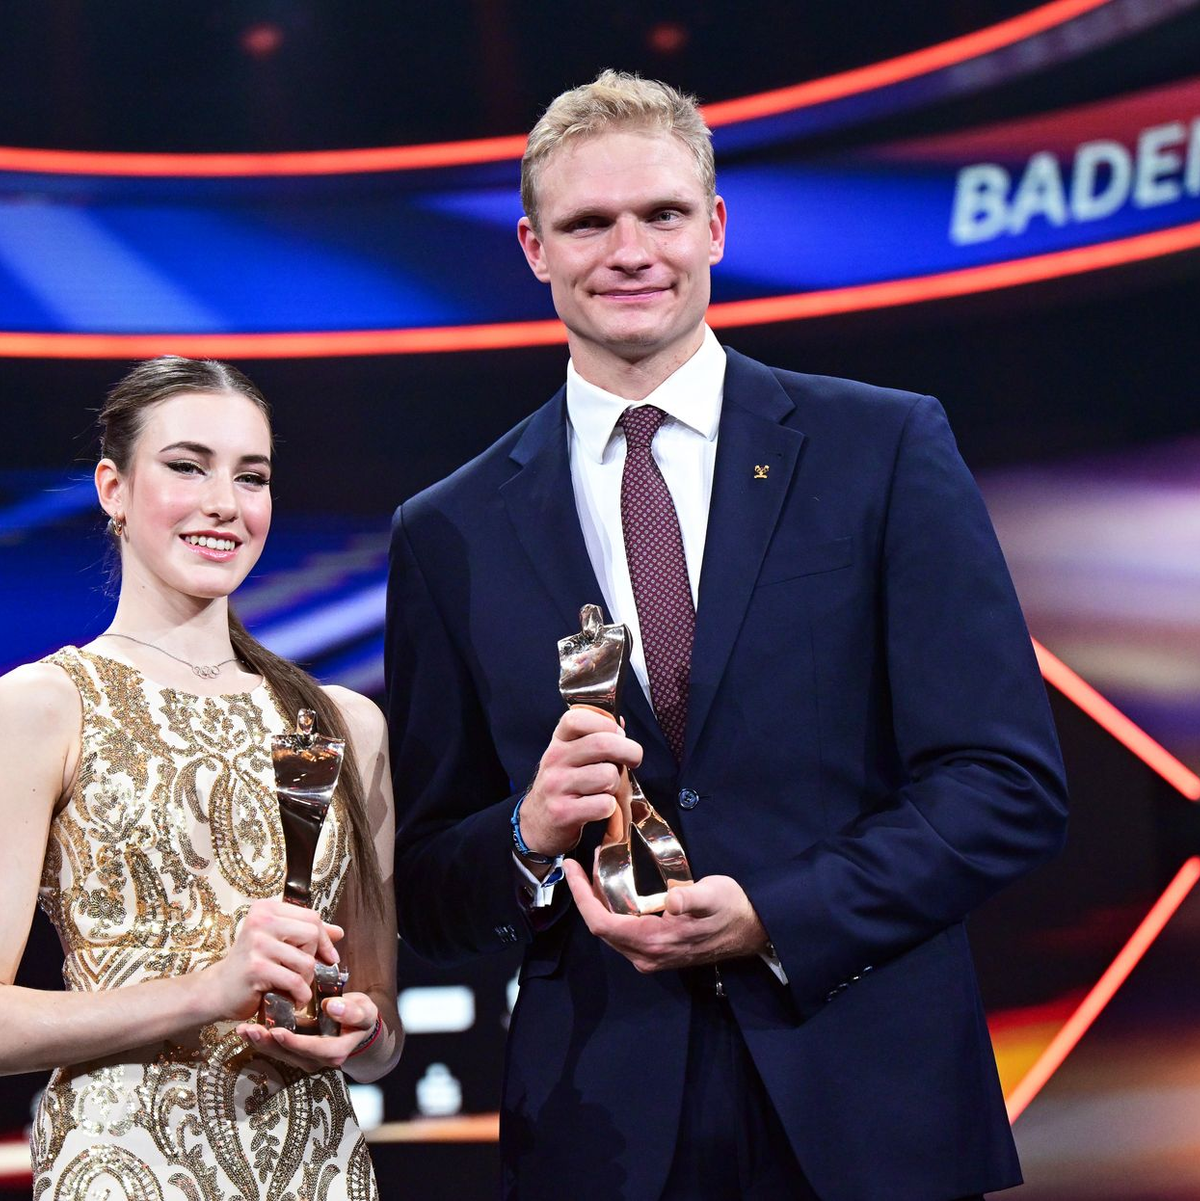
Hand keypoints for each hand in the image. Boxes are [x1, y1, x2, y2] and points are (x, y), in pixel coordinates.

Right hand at [205, 899, 343, 1022]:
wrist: (219, 990)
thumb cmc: (252, 964)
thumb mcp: (279, 942)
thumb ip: (307, 934)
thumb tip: (339, 932)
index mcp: (266, 908)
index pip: (311, 917)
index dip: (324, 938)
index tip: (328, 956)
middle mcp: (260, 920)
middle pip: (311, 934)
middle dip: (313, 958)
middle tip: (303, 973)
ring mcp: (256, 943)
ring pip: (305, 960)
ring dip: (305, 980)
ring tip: (294, 987)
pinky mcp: (256, 967)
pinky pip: (294, 980)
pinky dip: (299, 994)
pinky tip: (293, 998)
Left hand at [237, 991, 378, 1070]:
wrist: (357, 1025)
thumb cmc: (361, 1016)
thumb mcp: (365, 1011)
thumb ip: (352, 1011)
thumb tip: (332, 1007)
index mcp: (336, 1052)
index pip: (312, 1049)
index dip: (294, 1042)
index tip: (277, 1031)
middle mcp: (318, 1061)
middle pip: (290, 1055)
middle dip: (268, 1043)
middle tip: (250, 1030)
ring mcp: (306, 1059)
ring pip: (280, 1054)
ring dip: (260, 1042)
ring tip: (243, 1030)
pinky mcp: (296, 1053)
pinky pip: (278, 1048)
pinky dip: (262, 1040)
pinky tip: (247, 1030)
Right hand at [518, 709, 642, 857]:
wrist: (536, 823)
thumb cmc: (563, 785)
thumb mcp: (570, 756)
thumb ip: (594, 739)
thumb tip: (622, 723)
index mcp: (559, 741)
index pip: (579, 718)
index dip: (607, 724)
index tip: (619, 735)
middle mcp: (555, 759)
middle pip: (603, 743)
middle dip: (630, 751)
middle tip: (633, 760)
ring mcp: (556, 786)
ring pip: (608, 775)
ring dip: (617, 785)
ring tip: (606, 790)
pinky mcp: (562, 812)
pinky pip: (604, 804)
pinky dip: (610, 808)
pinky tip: (599, 808)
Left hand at [563, 860, 768, 972]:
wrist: (753, 931)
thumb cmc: (732, 909)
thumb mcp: (714, 896)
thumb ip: (692, 899)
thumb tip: (673, 900)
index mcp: (655, 941)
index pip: (602, 923)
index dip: (581, 896)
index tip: (570, 869)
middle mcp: (647, 955)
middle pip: (600, 928)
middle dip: (585, 896)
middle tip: (579, 865)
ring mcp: (651, 956)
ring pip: (610, 931)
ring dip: (597, 903)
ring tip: (592, 872)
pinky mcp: (656, 951)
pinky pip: (622, 932)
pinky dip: (611, 910)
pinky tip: (613, 890)